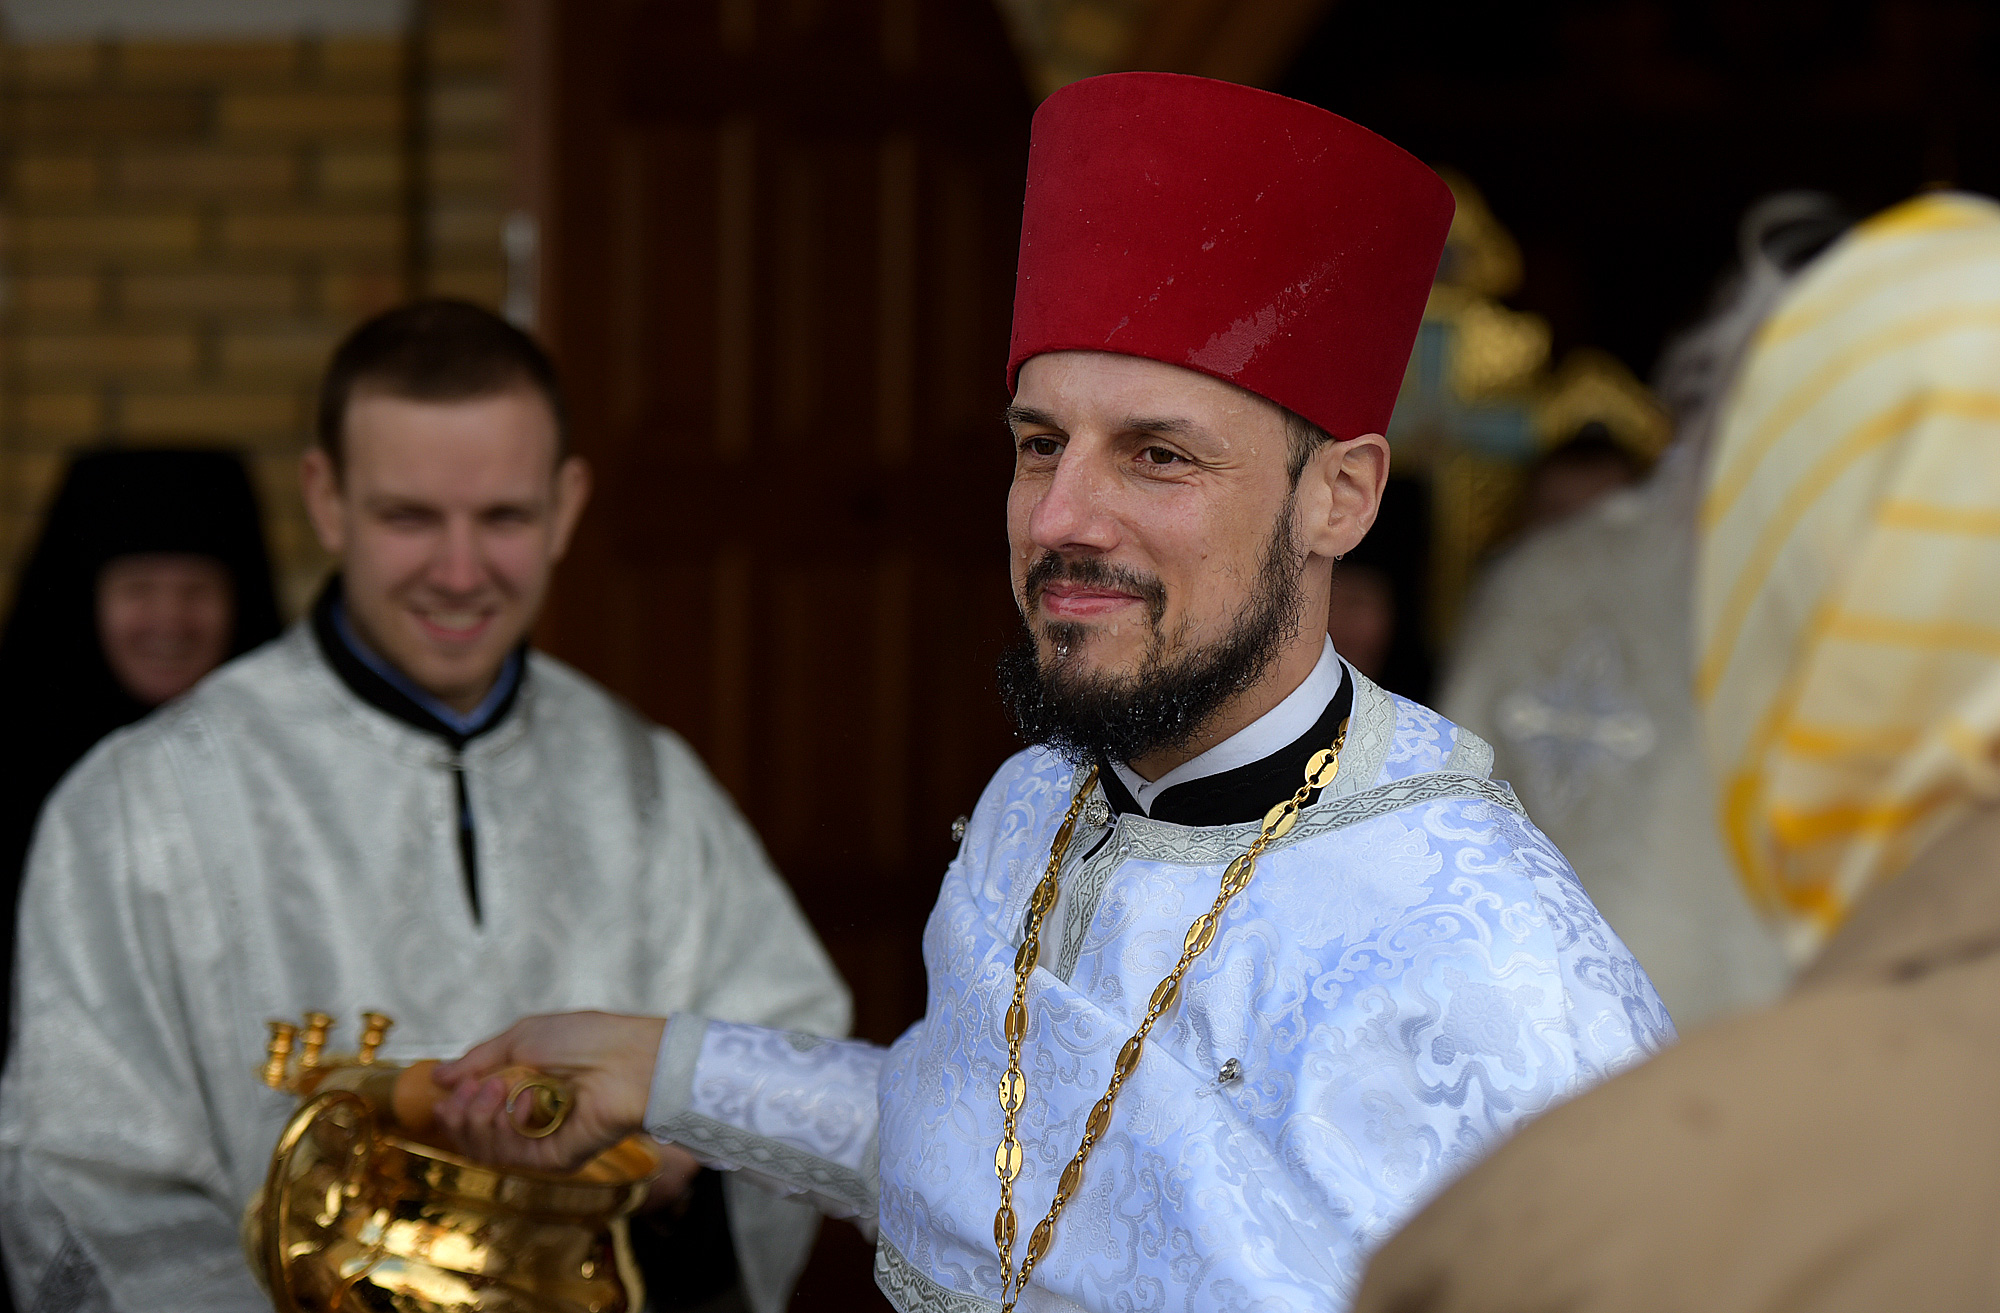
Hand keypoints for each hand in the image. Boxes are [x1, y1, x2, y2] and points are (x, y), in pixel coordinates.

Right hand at [432, 1011, 666, 1173]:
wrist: (629, 1058)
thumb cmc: (586, 1039)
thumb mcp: (522, 1038)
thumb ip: (479, 1060)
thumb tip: (438, 1076)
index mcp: (525, 1090)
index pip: (476, 1111)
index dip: (456, 1102)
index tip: (448, 1087)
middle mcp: (531, 1120)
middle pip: (474, 1135)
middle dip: (461, 1112)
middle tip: (471, 1089)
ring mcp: (542, 1142)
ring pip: (486, 1149)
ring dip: (478, 1118)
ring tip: (495, 1089)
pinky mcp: (554, 1159)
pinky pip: (510, 1157)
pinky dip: (502, 1130)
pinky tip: (516, 1104)